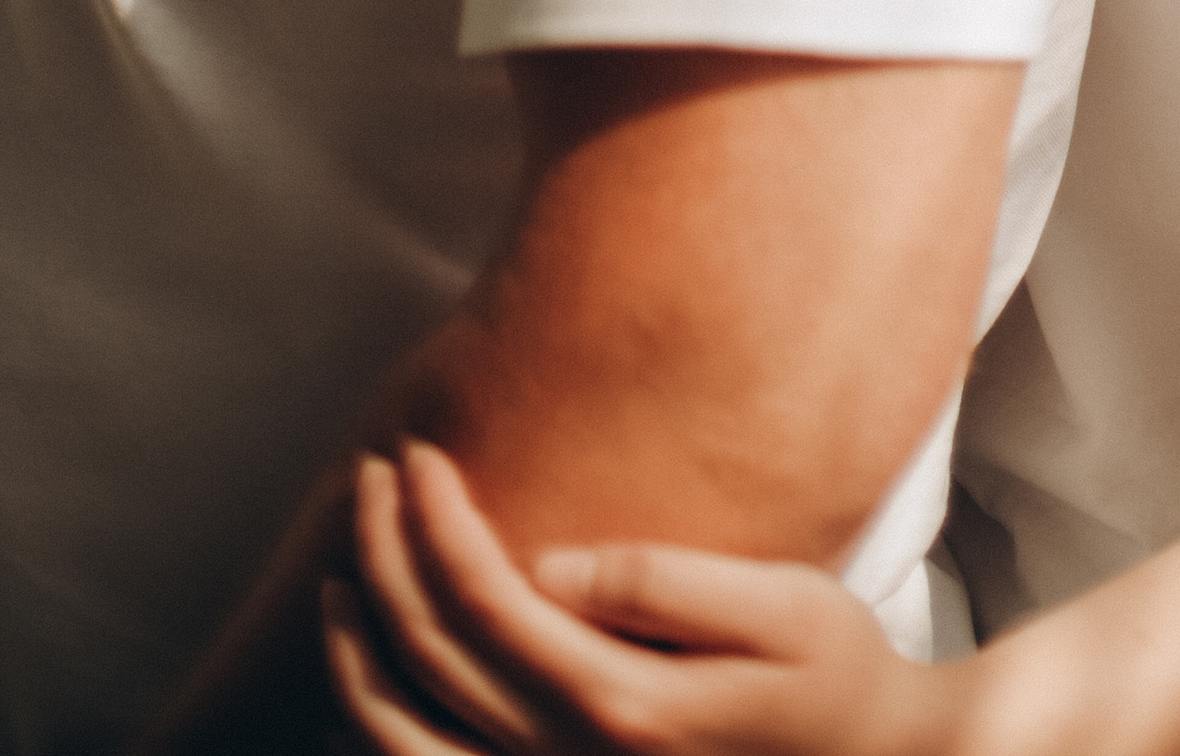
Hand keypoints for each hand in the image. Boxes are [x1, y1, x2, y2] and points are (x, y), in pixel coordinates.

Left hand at [324, 446, 946, 755]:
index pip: (485, 600)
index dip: (436, 521)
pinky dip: (382, 739)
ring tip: (344, 576)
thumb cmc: (835, 674)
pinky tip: (366, 690)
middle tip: (373, 477)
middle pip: (432, 659)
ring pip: (408, 742)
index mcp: (620, 697)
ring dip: (360, 653)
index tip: (417, 452)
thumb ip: (665, 584)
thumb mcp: (783, 606)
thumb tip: (550, 563)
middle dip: (385, 558)